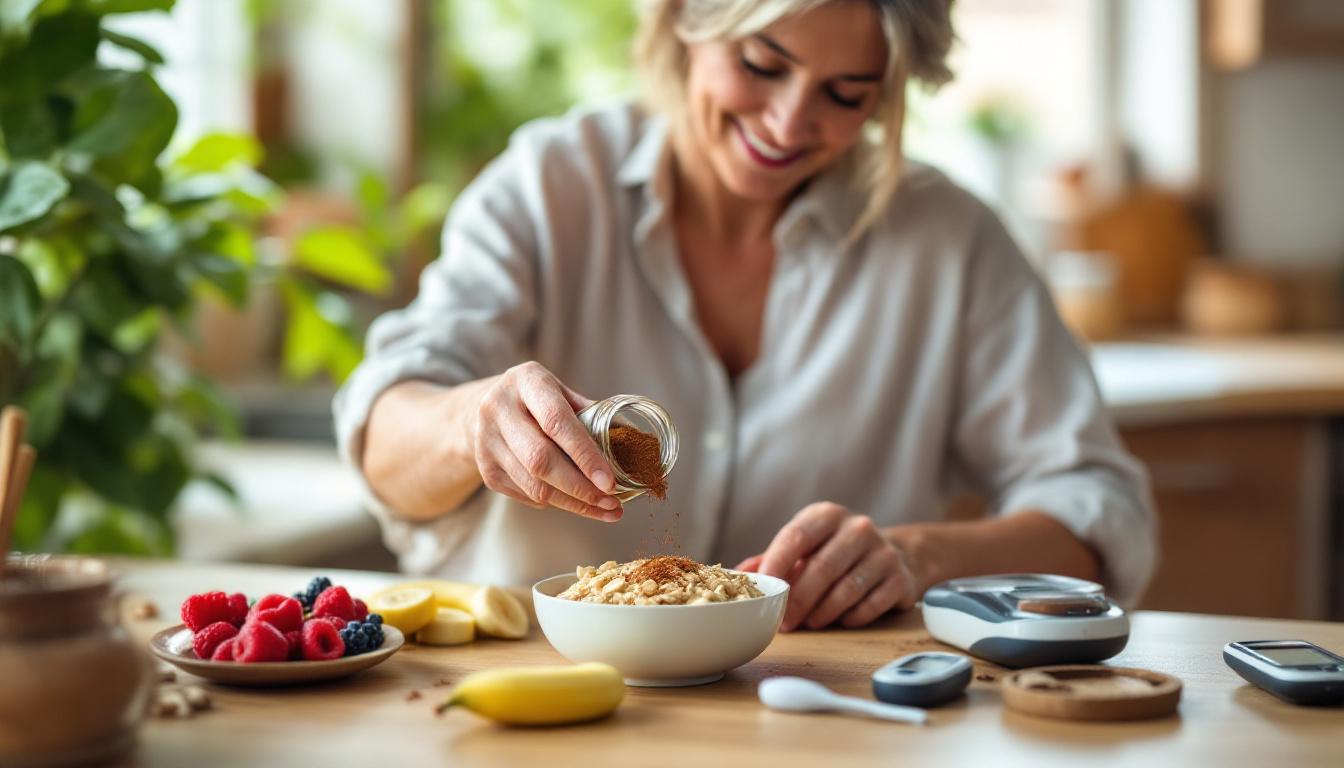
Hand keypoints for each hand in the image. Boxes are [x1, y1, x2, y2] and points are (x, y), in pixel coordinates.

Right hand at [472, 362, 621, 521]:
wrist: (479, 407)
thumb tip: (626, 443)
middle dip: (581, 488)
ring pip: (534, 486)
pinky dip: (556, 503)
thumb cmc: (534, 399)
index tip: (610, 481)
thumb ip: (588, 414)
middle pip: (540, 460)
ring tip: (604, 508)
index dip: (585, 455)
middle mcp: (498, 410)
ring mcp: (486, 442)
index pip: (556, 422)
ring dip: (574, 503)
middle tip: (612, 502)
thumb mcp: (559, 391)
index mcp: (526, 382)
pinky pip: (527, 496)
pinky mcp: (486, 470)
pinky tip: (576, 502)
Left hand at [737, 502, 916, 630]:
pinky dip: (850, 618)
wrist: (893, 556)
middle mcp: (858, 528)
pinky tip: (839, 621)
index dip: (777, 565)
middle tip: (784, 622)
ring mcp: (883, 552)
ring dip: (822, 613)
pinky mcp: (901, 578)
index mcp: (827, 515)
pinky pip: (870, 605)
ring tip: (809, 623)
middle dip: (798, 600)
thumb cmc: (835, 552)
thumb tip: (739, 574)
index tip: (765, 590)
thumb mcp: (804, 546)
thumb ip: (771, 558)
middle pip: (821, 568)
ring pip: (846, 590)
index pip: (796, 536)